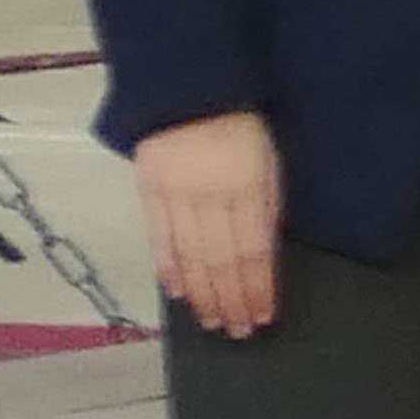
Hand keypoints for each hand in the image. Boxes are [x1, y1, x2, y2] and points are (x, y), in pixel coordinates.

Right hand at [135, 111, 282, 340]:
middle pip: (222, 261)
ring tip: (212, 321)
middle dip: (232, 300)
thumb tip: (264, 250)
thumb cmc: (241, 124)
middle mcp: (211, 197)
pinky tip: (178, 291)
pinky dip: (169, 267)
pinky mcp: (149, 190)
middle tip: (239, 330)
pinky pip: (159, 236)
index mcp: (248, 188)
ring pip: (190, 256)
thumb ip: (267, 206)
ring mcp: (176, 195)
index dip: (258, 288)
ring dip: (202, 294)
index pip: (254, 252)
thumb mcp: (270, 163)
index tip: (264, 315)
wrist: (188, 87)